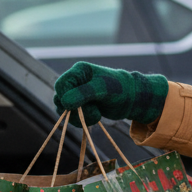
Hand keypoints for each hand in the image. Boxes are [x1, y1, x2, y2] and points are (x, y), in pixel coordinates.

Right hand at [53, 62, 168, 127]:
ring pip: (64, 110)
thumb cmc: (120, 89)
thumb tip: (64, 102)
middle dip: (75, 109)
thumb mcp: (103, 89)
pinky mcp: (79, 105)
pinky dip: (81, 120)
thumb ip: (84, 93)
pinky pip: (71, 116)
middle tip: (94, 111)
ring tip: (97, 115)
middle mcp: (75, 81)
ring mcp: (76, 94)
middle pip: (60, 99)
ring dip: (79, 117)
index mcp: (79, 71)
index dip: (66, 98)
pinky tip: (96, 117)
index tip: (79, 106)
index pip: (61, 85)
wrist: (131, 99)